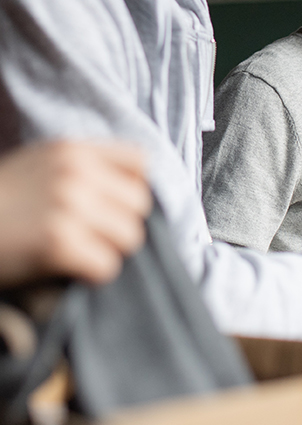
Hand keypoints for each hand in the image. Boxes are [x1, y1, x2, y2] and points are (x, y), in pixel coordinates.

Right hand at [0, 141, 150, 286]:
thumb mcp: (38, 166)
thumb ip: (83, 169)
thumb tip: (133, 191)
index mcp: (72, 150)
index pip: (140, 163)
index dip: (130, 189)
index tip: (111, 206)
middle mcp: (75, 173)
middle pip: (139, 203)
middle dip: (120, 224)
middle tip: (91, 236)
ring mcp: (69, 207)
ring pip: (129, 236)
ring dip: (108, 250)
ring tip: (78, 253)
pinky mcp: (59, 244)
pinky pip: (107, 265)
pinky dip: (91, 274)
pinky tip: (67, 270)